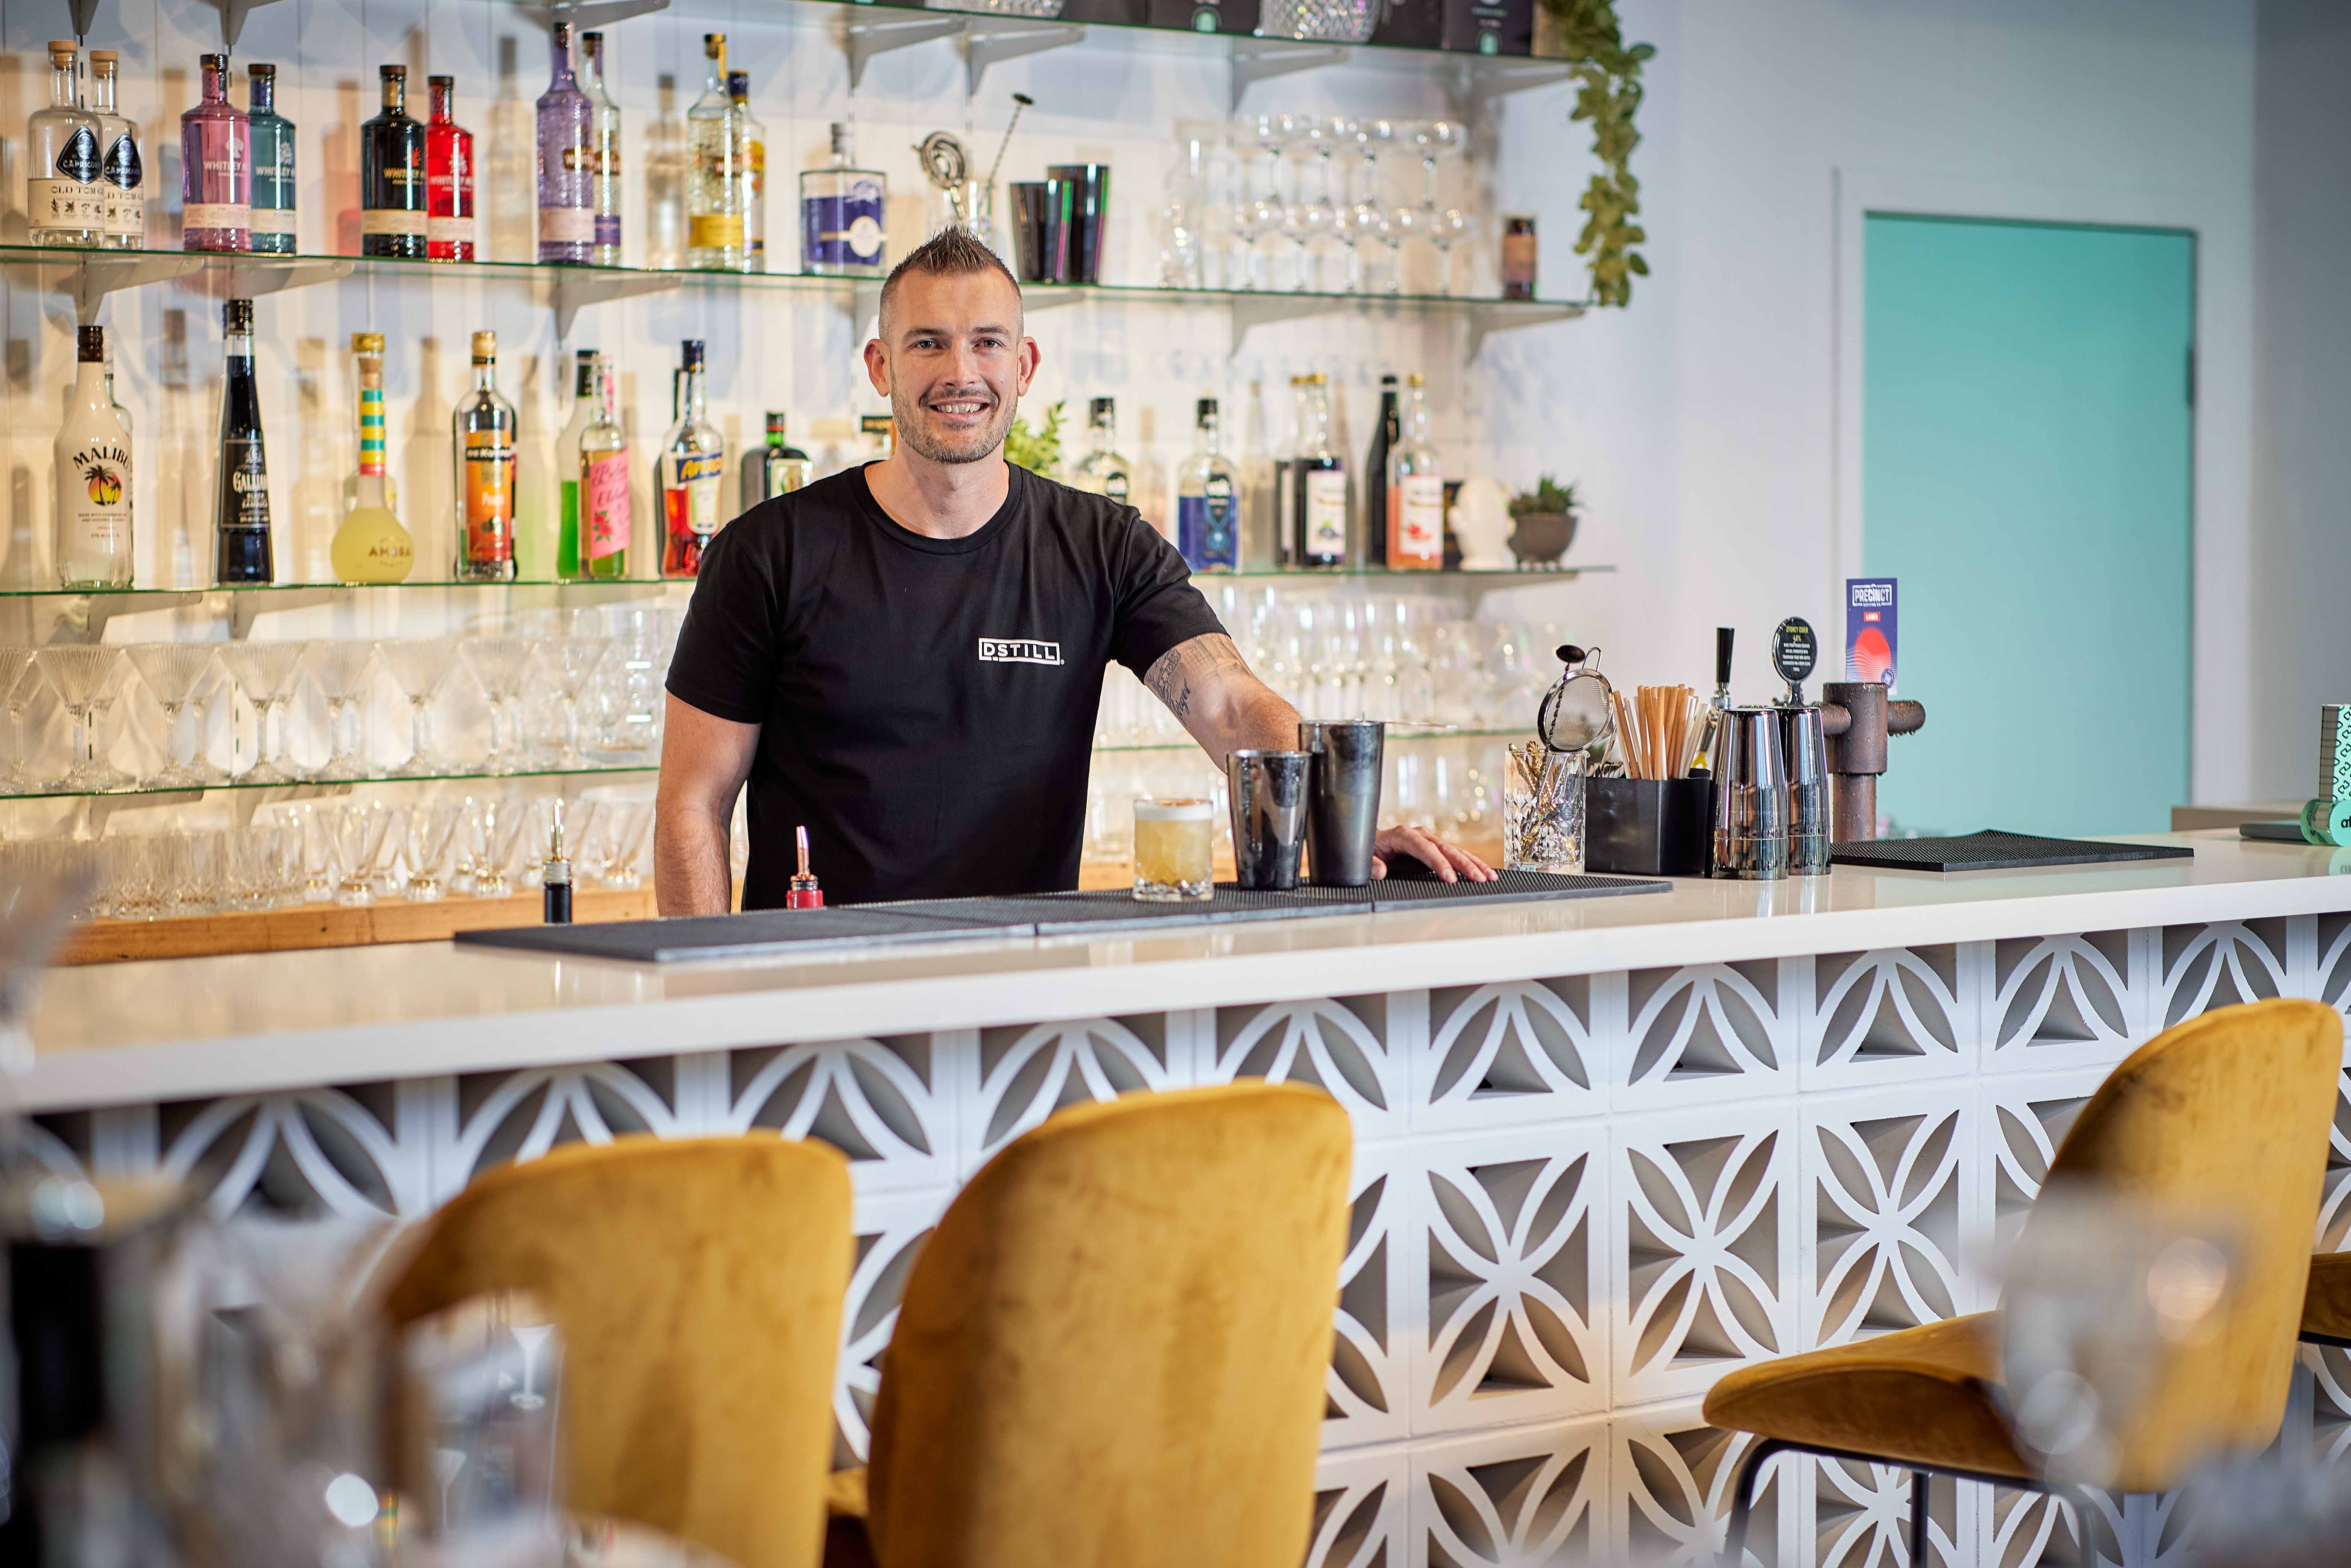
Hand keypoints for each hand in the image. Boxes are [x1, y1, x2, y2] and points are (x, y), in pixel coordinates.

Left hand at [1371, 825, 1496, 882]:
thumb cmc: (1368, 851)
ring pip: (1455, 851)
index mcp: (1402, 835)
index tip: (1449, 878)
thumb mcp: (1363, 857)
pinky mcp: (1435, 849)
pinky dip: (1470, 864)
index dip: (1438, 863)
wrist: (1369, 845)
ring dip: (1473, 864)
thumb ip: (1370, 864)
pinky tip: (1483, 873)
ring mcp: (1429, 841)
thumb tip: (1380, 870)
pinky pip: (1455, 856)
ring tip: (1489, 877)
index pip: (1424, 848)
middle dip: (1464, 864)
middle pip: (1445, 849)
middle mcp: (1419, 835)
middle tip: (1479, 879)